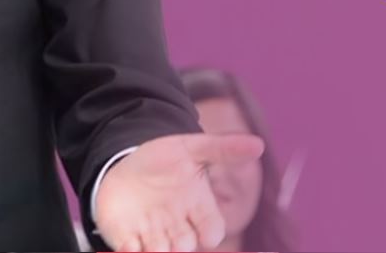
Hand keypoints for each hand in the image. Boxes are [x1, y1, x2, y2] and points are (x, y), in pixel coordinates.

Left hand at [95, 132, 264, 251]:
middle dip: (181, 245)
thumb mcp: (191, 148)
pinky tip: (128, 245)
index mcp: (198, 209)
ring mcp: (153, 234)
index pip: (212, 229)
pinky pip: (129, 251)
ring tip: (154, 249)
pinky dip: (129, 251)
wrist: (128, 164)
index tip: (208, 235)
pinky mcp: (127, 237)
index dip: (211, 233)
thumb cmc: (166, 160)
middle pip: (186, 246)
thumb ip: (222, 148)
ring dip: (157, 252)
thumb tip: (258, 144)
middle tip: (176, 241)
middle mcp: (178, 228)